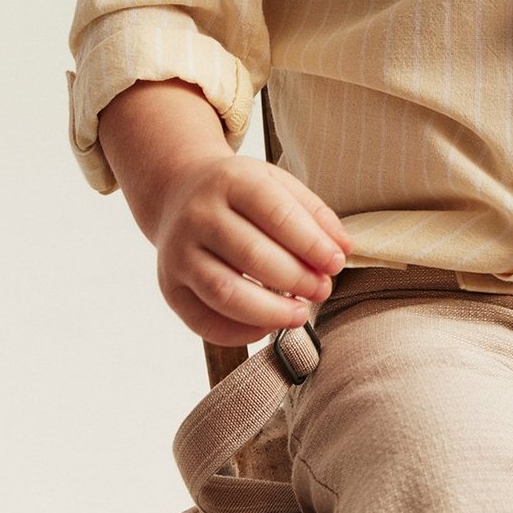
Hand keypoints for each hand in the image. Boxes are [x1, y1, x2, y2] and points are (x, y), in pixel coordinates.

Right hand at [153, 155, 352, 344]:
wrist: (179, 194)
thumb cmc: (241, 195)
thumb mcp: (278, 186)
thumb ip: (314, 215)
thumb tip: (343, 249)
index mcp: (230, 181)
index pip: (275, 213)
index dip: (311, 243)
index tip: (335, 262)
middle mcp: (198, 215)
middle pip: (251, 254)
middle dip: (296, 278)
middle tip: (322, 289)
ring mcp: (178, 253)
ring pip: (224, 292)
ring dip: (270, 311)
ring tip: (301, 313)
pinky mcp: (169, 288)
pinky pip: (204, 321)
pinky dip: (241, 332)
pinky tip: (269, 325)